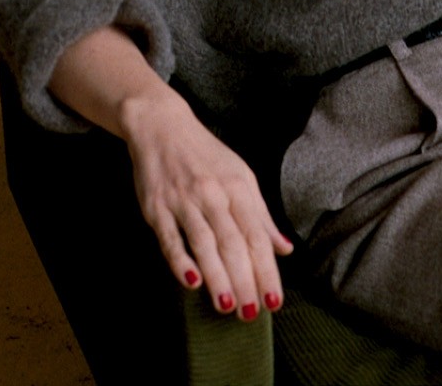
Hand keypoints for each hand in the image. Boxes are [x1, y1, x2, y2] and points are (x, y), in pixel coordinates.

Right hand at [120, 88, 293, 318]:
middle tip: (252, 315)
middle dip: (245, 280)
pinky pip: (170, 237)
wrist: (163, 127)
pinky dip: (180, 260)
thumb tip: (284, 249)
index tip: (274, 301)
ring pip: (204, 243)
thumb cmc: (207, 157)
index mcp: (238, 187)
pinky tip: (191, 283)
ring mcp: (184, 200)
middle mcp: (214, 193)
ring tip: (228, 306)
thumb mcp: (240, 177)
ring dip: (217, 276)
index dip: (267, 269)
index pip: (257, 235)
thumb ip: (261, 216)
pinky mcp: (157, 207)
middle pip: (233, 242)